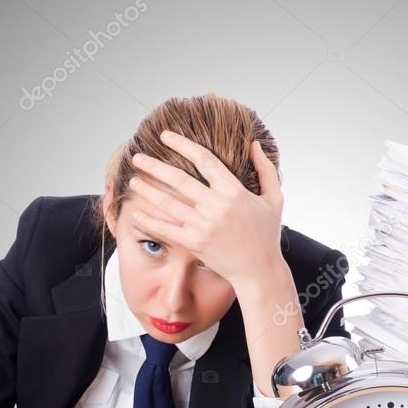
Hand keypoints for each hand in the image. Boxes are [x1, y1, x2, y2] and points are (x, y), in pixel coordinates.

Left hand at [125, 130, 284, 286]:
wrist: (260, 271)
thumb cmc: (267, 234)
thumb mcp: (274, 199)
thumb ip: (265, 170)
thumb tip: (254, 143)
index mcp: (234, 191)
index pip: (204, 160)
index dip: (183, 144)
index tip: (166, 136)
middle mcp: (217, 206)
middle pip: (179, 179)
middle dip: (154, 166)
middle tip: (137, 158)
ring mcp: (204, 225)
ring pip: (168, 203)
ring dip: (147, 191)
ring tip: (133, 181)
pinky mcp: (195, 243)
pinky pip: (166, 230)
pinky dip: (149, 221)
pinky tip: (136, 214)